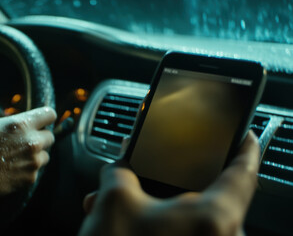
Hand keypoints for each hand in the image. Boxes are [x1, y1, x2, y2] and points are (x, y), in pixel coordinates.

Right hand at [0, 107, 56, 199]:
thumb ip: (13, 124)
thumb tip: (24, 125)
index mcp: (22, 124)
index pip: (50, 115)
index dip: (45, 118)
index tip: (42, 122)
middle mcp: (31, 142)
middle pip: (50, 137)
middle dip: (40, 139)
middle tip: (24, 144)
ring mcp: (32, 161)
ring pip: (45, 156)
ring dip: (35, 157)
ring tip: (15, 159)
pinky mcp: (29, 178)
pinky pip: (35, 172)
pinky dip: (27, 171)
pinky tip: (10, 170)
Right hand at [79, 131, 259, 235]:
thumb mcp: (113, 202)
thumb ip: (120, 171)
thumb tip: (121, 162)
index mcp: (214, 220)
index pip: (246, 172)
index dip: (244, 147)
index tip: (241, 134)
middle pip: (206, 196)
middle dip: (168, 180)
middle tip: (150, 170)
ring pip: (188, 220)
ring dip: (154, 206)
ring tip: (123, 200)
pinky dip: (157, 226)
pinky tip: (127, 222)